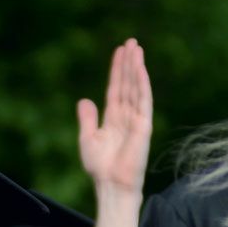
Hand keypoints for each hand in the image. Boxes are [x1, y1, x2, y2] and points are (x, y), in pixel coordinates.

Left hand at [77, 38, 152, 196]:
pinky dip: (142, 84)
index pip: (116, 89)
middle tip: (131, 41)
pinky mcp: (143, 125)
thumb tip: (84, 100)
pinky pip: (143, 100)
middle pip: (128, 83)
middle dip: (129, 63)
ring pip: (136, 87)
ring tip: (136, 48)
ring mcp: (136, 119)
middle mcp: (126, 116)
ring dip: (136, 67)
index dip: (117, 70)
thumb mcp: (87, 139)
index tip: (119, 51)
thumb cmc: (100, 167)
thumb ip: (87, 118)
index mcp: (113, 118)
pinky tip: (140, 68)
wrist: (111, 184)